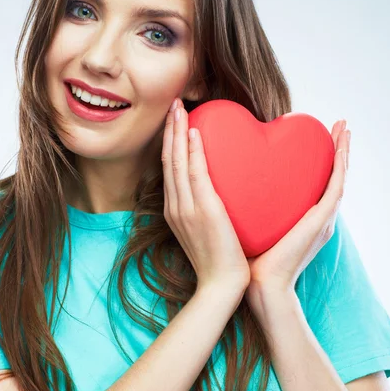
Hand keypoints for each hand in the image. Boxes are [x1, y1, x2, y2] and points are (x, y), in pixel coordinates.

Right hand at [162, 98, 250, 295]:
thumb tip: (216, 191)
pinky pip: (194, 175)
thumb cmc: (219, 261)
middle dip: (170, 130)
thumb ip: (204, 210)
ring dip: (177, 133)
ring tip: (180, 108)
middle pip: (168, 161)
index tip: (175, 121)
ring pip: (176, 163)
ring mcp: (186, 209)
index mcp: (175, 211)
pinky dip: (191, 153)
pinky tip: (193, 132)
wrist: (221, 286)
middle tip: (174, 103)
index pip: (169, 170)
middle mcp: (176, 207)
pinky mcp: (203, 211)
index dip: (170, 143)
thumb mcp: (204, 232)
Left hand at [244, 119, 350, 324]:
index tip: (315, 134)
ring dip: (344, 150)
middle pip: (331, 175)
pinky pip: (335, 187)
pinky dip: (341, 165)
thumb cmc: (250, 259)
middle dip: (337, 148)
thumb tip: (230, 185)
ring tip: (345, 127)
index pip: (314, 181)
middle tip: (339, 124)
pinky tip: (342, 146)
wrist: (259, 285)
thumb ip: (248, 206)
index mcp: (302, 217)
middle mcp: (316, 216)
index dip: (319, 158)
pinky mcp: (321, 221)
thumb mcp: (250, 225)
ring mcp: (321, 219)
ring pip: (339, 176)